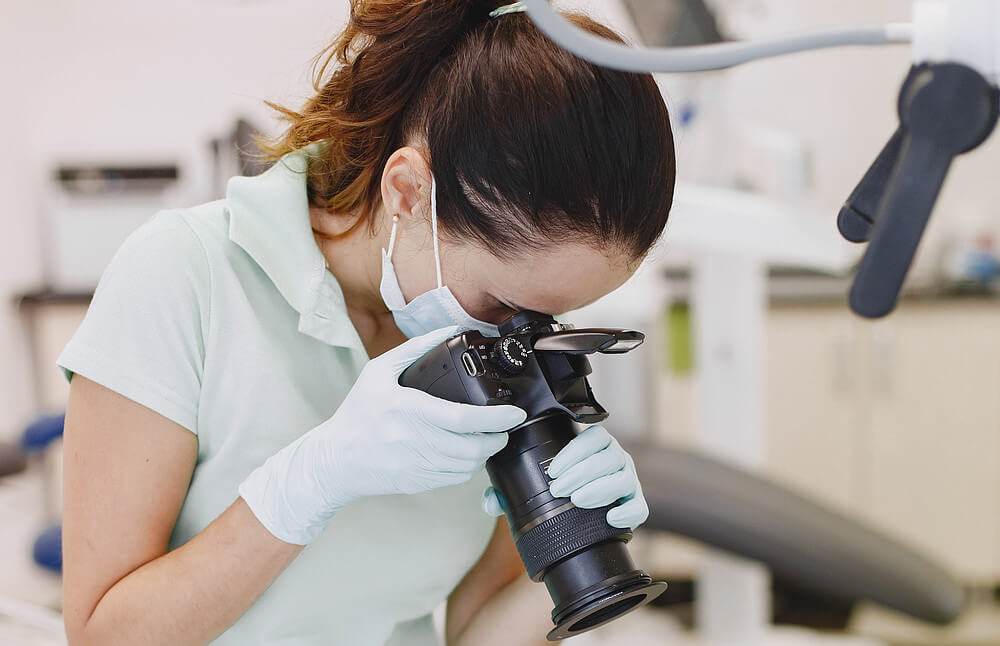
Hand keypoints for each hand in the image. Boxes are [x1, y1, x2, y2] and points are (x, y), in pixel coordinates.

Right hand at [239, 326, 526, 544]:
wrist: (335, 460)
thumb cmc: (357, 414)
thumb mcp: (378, 372)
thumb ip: (416, 349)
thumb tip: (449, 330)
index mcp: (408, 410)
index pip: (463, 418)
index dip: (496, 417)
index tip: (515, 412)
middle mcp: (416, 441)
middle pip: (474, 446)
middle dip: (499, 436)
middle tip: (506, 425)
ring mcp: (419, 466)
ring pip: (469, 465)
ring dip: (487, 451)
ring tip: (491, 436)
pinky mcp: (420, 483)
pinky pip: (457, 478)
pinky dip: (471, 465)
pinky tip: (470, 452)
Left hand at [482, 425, 647, 529]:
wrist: (580, 510)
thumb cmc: (558, 489)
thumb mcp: (534, 486)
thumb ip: (508, 491)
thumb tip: (490, 501)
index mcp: (595, 445)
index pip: (594, 437)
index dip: (575, 452)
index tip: (553, 470)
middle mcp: (615, 458)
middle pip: (608, 457)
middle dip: (582, 472)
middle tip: (559, 489)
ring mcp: (628, 480)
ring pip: (624, 478)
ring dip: (601, 489)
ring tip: (579, 500)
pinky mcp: (634, 504)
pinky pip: (639, 507)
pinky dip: (628, 512)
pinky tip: (611, 518)